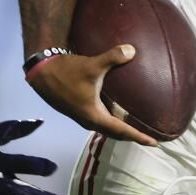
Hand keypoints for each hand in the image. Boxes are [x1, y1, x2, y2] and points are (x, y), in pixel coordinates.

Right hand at [26, 44, 157, 145]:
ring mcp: (81, 116)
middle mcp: (88, 120)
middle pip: (115, 133)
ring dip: (120, 128)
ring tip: (135, 125)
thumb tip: (132, 51)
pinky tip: (117, 109)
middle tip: (148, 137)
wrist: (41, 72)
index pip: (121, 131)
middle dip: (131, 136)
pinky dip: (111, 119)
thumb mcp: (92, 65)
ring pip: (106, 127)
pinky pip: (100, 119)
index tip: (154, 143)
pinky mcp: (78, 109)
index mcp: (94, 116)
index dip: (139, 137)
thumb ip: (113, 58)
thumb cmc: (66, 72)